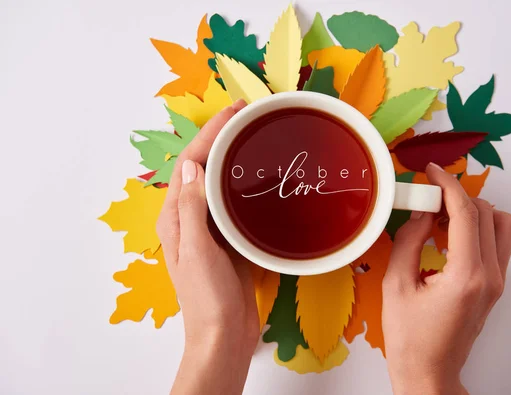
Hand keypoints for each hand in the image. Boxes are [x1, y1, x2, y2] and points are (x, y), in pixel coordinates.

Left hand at [156, 100, 258, 394]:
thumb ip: (193, 208)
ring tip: (256, 137)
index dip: (209, 134)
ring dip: (234, 156)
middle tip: (248, 118)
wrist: (224, 334)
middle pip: (203, 167)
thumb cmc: (207, 297)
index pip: (189, 164)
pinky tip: (262, 177)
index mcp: (176, 217)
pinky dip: (245, 182)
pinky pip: (234, 201)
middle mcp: (191, 217)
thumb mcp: (197, 250)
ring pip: (220, 181)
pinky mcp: (230, 238)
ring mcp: (211, 227)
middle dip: (222, 138)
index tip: (233, 113)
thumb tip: (192, 163)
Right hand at [382, 163, 510, 394]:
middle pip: (486, 213)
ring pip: (501, 224)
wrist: (429, 371)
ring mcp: (497, 282)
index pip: (466, 213)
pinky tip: (451, 236)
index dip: (447, 185)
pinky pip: (498, 242)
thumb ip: (410, 240)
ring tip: (441, 218)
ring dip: (473, 212)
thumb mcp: (397, 284)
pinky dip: (478, 228)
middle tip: (428, 198)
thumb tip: (421, 210)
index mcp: (465, 276)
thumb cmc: (410, 337)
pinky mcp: (495, 286)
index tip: (432, 172)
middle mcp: (490, 276)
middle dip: (457, 197)